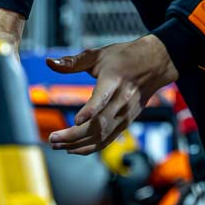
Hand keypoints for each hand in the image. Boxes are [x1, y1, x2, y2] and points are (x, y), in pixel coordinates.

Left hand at [46, 35, 178, 154]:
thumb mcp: (98, 54)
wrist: (154, 65)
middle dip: (74, 135)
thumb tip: (49, 62)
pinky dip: (89, 148)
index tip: (76, 120)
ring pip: (101, 136)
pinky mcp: (126, 123)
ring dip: (78, 145)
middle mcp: (122, 100)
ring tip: (56, 145)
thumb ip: (73, 62)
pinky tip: (73, 149)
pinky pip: (107, 141)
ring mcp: (125, 114)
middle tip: (52, 139)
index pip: (103, 98)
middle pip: (99, 124)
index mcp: (114, 80)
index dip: (91, 110)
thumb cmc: (124, 58)